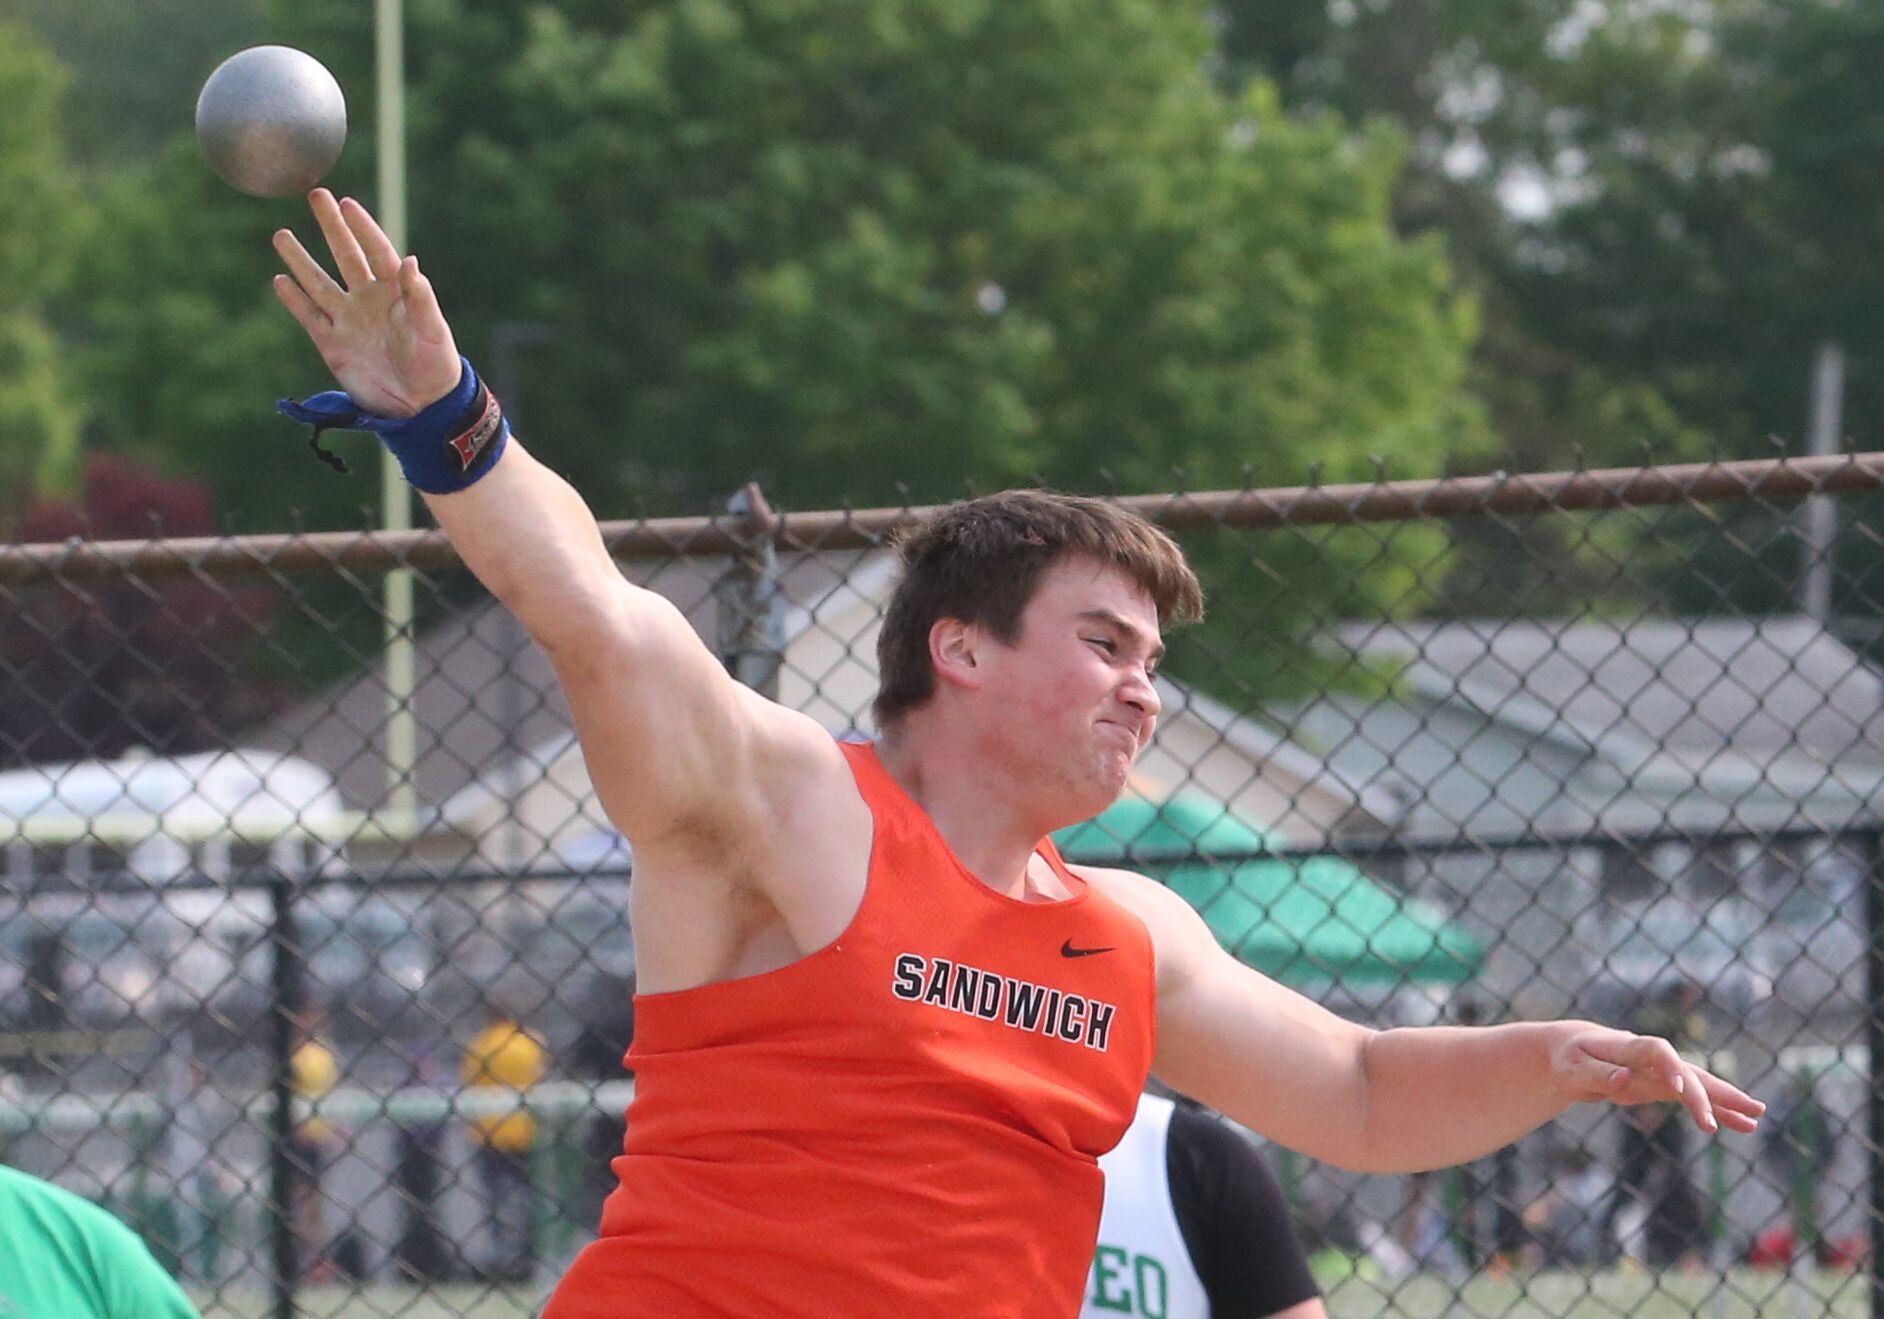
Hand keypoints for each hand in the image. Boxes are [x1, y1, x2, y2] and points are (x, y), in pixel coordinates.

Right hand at [271, 189, 461, 417]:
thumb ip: (422, 297)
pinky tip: (280, 281)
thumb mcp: (433, 331)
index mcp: (397, 292)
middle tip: (315, 195)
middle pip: (346, 256)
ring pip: (319, 284)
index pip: (377, 251)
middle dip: (331, 227)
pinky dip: (294, 301)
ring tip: (281, 235)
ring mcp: (349, 321)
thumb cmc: (436, 366)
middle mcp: (369, 300)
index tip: (347, 203)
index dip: (363, 227)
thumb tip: (411, 261)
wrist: (421, 407)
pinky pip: (310, 318)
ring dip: (300, 261)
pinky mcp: (333, 345)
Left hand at [1552, 1024, 1763, 1133]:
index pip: (1656, 1050)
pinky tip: (1744, 1126)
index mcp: (1627, 1046)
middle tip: (1744, 1111)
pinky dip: (1718, 1111)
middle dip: (1714, 1090)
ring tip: (1756, 1118)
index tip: (1679, 1089)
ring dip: (1727, 1100)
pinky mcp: (1663, 1086)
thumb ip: (1598, 1073)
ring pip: (1700, 1084)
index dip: (1670, 1066)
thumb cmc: (1569, 1057)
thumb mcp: (1572, 1067)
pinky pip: (1695, 1099)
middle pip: (1688, 1070)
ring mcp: (1661, 1072)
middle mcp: (1651, 1057)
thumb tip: (1625, 1079)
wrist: (1573, 1051)